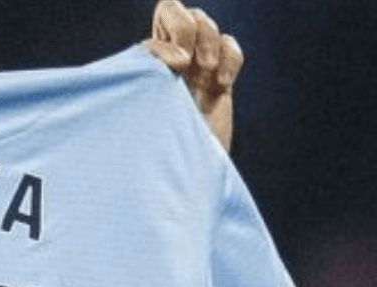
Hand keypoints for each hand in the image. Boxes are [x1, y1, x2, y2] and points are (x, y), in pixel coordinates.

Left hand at [144, 1, 242, 152]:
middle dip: (193, 33)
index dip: (174, 29)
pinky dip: (231, 60)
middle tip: (188, 68)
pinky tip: (222, 86)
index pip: (168, 10)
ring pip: (210, 27)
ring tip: (206, 76)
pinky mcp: (218, 83)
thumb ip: (152, 72)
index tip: (175, 67)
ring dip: (212, 45)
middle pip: (190, 13)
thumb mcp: (144, 105)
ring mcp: (196, 69)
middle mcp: (171, 59)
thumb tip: (179, 57)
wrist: (177, 179)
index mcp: (149, 57)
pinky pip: (232, 47)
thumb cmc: (151, 148)